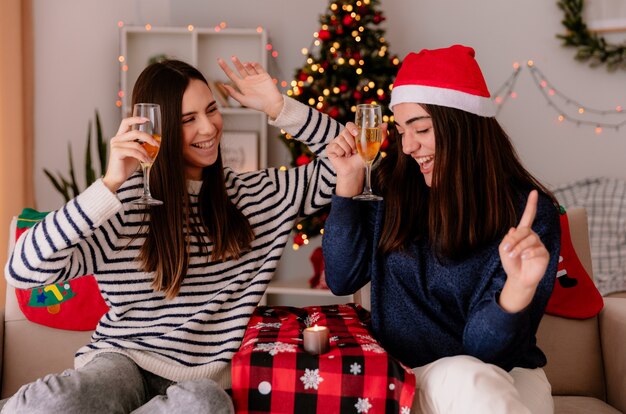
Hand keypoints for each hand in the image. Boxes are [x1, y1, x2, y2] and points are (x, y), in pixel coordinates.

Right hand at [102, 117, 158, 192]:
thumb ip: (142, 146)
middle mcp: (116, 139)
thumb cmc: (126, 166)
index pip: (126, 122)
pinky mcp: (117, 152)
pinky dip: (142, 156)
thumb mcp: (136, 153)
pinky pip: (134, 151)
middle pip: (135, 132)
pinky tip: (146, 161)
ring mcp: (116, 145)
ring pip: (136, 144)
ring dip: (146, 151)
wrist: (117, 178)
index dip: (136, 119)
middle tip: (156, 144)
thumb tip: (155, 141)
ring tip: (150, 158)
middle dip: (148, 137)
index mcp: (120, 137)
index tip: (147, 120)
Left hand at [217, 56, 283, 118]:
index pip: (231, 75)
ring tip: (245, 64)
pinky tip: (252, 64)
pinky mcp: (264, 76)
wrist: (272, 104)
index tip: (219, 60)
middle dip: (236, 63)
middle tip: (233, 57)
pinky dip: (255, 64)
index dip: (225, 68)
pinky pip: (258, 68)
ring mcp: (256, 78)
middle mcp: (248, 81)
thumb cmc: (258, 104)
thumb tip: (223, 85)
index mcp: (242, 86)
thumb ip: (233, 93)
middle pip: (240, 69)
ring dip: (246, 64)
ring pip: (249, 67)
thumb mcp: (243, 100)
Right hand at [326, 122, 388, 196]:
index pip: (349, 125)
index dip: (352, 128)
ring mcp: (335, 142)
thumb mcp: (373, 147)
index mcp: (351, 134)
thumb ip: (380, 136)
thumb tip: (385, 124)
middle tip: (354, 150)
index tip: (357, 133)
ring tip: (349, 154)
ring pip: (341, 140)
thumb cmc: (362, 159)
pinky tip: (342, 156)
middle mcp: (342, 136)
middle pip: (345, 132)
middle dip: (352, 143)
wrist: (354, 170)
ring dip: (348, 149)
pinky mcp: (330, 148)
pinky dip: (341, 153)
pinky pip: (336, 147)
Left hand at [498, 190, 549, 311]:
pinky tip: (524, 258)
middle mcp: (532, 236)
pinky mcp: (544, 253)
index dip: (531, 204)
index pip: (528, 216)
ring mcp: (539, 244)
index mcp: (522, 232)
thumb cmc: (511, 263)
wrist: (518, 278)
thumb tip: (513, 229)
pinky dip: (528, 254)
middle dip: (514, 240)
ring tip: (514, 255)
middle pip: (524, 230)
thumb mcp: (504, 250)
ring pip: (530, 240)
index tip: (534, 192)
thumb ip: (508, 239)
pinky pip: (536, 250)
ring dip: (519, 248)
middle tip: (507, 250)